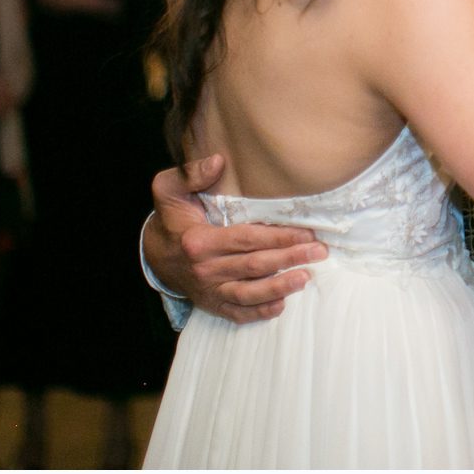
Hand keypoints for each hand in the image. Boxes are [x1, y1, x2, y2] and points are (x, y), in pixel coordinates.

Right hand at [145, 155, 326, 322]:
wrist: (155, 254)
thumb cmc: (171, 219)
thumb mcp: (169, 189)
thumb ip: (192, 173)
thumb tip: (219, 161)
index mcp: (200, 241)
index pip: (247, 239)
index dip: (279, 237)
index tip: (306, 233)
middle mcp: (205, 269)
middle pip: (255, 265)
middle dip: (290, 258)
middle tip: (319, 252)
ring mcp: (210, 290)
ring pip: (250, 292)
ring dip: (280, 287)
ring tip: (306, 278)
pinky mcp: (212, 305)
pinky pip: (238, 313)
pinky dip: (260, 312)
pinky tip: (282, 305)